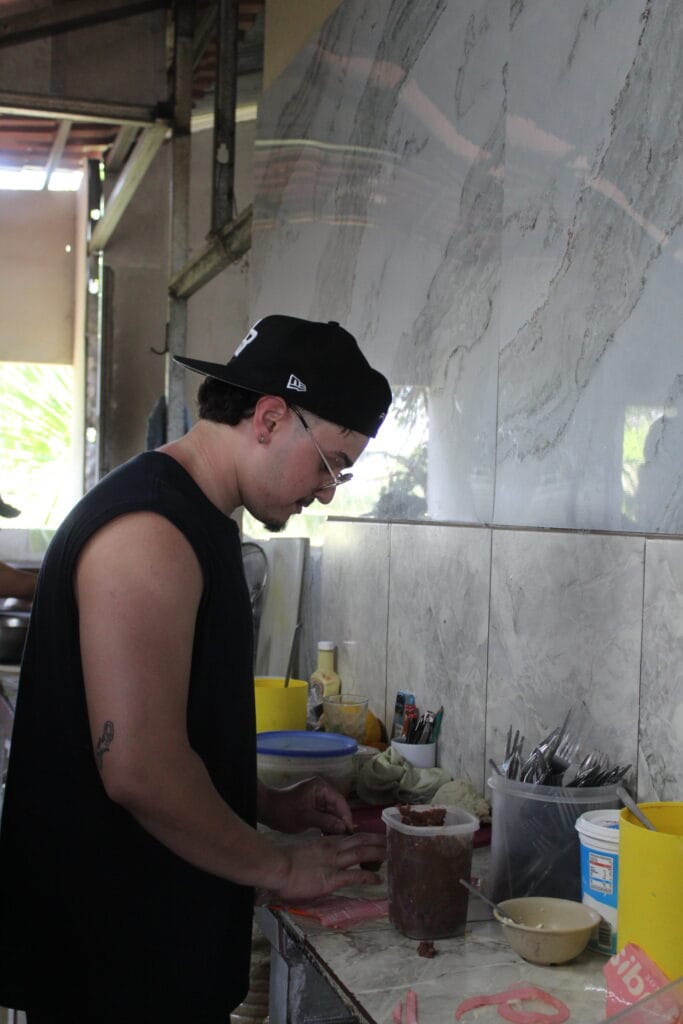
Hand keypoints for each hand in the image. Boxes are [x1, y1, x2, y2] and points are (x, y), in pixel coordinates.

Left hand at [258, 776, 354, 834]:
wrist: (266, 810)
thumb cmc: (284, 811)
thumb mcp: (305, 817)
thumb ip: (326, 821)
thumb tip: (343, 828)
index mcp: (321, 787)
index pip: (340, 801)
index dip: (346, 816)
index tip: (350, 831)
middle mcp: (321, 791)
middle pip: (337, 808)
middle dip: (341, 822)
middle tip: (346, 838)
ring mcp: (317, 799)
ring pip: (332, 813)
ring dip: (334, 825)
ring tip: (338, 840)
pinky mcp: (313, 808)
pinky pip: (325, 816)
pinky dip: (327, 826)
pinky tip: (329, 837)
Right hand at [271, 830, 386, 901]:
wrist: (276, 866)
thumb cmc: (283, 862)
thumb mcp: (303, 853)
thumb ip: (314, 855)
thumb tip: (317, 861)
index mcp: (325, 842)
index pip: (350, 837)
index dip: (366, 837)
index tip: (377, 838)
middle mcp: (333, 848)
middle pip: (361, 841)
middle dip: (378, 841)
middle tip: (393, 841)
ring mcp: (334, 862)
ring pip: (362, 853)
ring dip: (379, 853)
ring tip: (392, 855)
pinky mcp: (332, 878)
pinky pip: (354, 876)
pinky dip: (368, 877)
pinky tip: (379, 880)